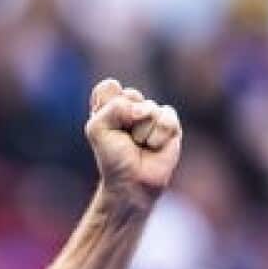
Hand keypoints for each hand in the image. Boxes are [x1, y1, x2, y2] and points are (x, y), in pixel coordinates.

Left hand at [84, 79, 181, 203]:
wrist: (133, 181)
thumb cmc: (112, 156)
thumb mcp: (98, 129)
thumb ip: (113, 108)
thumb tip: (144, 109)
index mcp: (110, 104)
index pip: (109, 87)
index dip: (106, 106)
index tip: (106, 127)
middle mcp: (131, 105)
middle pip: (130, 94)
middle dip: (124, 119)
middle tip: (124, 137)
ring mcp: (152, 113)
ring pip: (148, 108)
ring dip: (140, 132)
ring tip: (139, 144)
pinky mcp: (170, 122)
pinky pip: (166, 118)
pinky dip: (157, 136)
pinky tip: (153, 146)